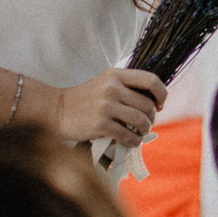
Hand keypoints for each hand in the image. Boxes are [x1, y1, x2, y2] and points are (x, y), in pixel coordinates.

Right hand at [48, 67, 163, 143]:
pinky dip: (134, 141)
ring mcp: (106, 106)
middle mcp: (112, 88)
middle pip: (147, 104)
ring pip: (140, 120)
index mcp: (116, 75)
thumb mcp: (105, 83)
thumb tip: (154, 103)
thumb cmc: (85, 99)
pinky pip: (127, 135)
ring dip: (144, 130)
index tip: (160, 104)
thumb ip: (127, 88)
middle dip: (152, 117)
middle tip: (146, 124)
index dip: (161, 94)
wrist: (56, 109)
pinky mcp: (100, 124)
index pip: (151, 80)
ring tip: (140, 133)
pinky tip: (131, 142)